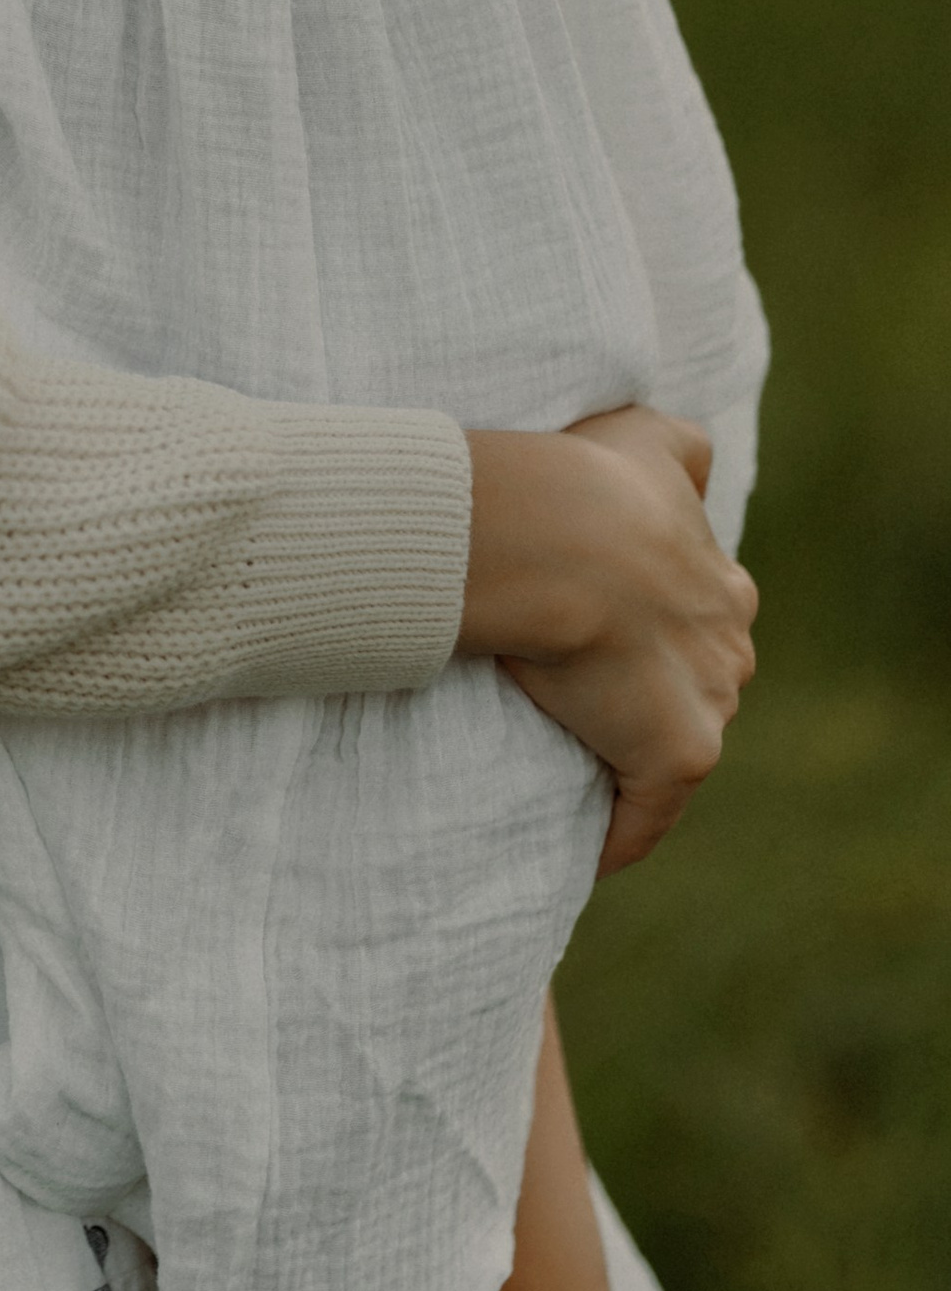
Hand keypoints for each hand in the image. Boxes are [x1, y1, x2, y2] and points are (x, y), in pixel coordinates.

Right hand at [457, 405, 756, 873]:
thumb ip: (676, 449)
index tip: (599, 639)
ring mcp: (708, 707)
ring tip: (562, 766)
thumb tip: (695, 468)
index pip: (696, 625)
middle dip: (648, 699)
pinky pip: (644, 819)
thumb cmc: (587, 484)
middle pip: (693, 690)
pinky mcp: (677, 759)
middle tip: (573, 699)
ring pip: (672, 748)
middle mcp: (728, 651)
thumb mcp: (644, 436)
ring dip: (627, 761)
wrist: (565, 537)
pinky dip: (616, 839)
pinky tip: (583, 853)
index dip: (650, 635)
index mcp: (720, 587)